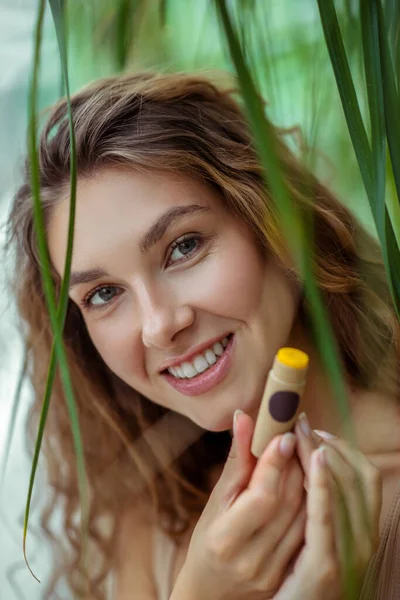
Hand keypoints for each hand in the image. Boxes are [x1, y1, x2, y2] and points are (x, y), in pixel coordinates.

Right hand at [174, 411, 305, 599]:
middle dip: (296, 463)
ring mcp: (273, 569)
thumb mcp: (216, 501)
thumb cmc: (209, 540)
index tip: (284, 435)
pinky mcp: (289, 572)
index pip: (261, 496)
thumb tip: (244, 417)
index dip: (275, 463)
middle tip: (297, 435)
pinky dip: (311, 501)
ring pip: (304, 515)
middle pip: (287, 503)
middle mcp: (252, 558)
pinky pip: (309, 529)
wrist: (213, 593)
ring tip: (304, 453)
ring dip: (308, 479)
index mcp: (225, 538)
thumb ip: (235, 461)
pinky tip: (308, 481)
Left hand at [272, 414, 381, 599]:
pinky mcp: (324, 566)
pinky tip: (312, 460)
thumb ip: (316, 493)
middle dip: (330, 446)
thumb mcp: (311, 528)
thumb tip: (313, 451)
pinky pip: (325, 515)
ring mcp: (348, 555)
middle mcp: (364, 541)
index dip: (345, 448)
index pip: (366, 476)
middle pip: (355, 477)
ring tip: (301, 434)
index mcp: (363, 529)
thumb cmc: (293, 566)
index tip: (319, 431)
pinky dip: (322, 484)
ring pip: (342, 489)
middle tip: (303, 424)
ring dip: (322, 456)